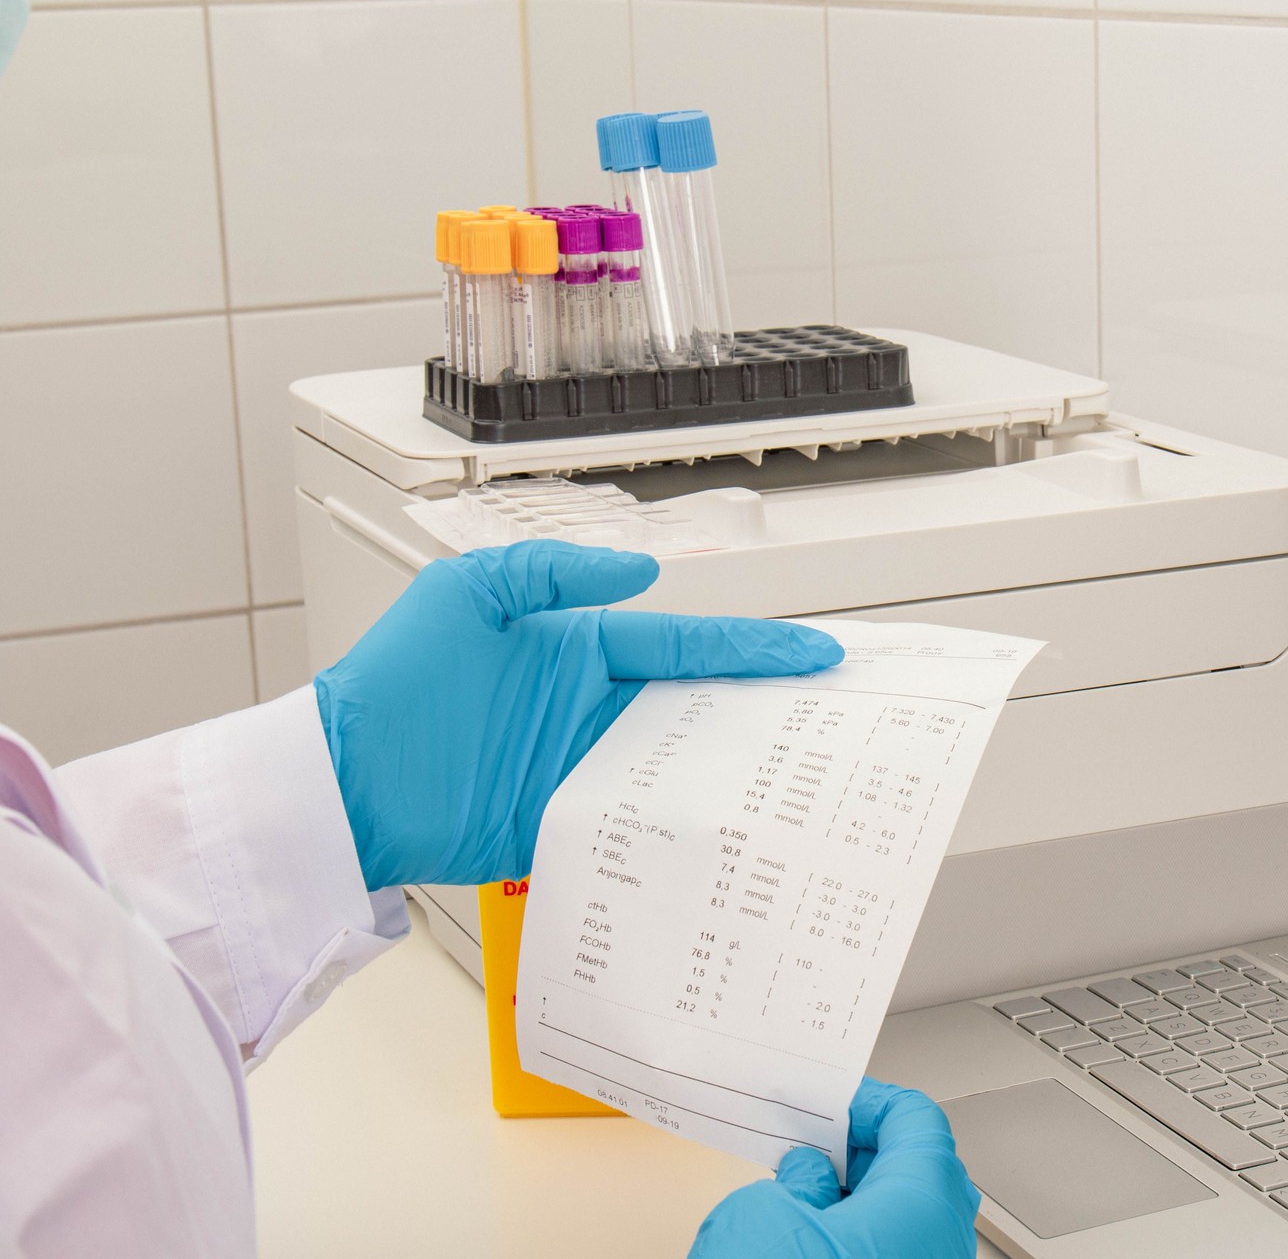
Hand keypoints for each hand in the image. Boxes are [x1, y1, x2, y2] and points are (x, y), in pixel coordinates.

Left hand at [313, 541, 842, 890]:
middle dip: (762, 708)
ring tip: (795, 779)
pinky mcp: (563, 824)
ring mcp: (581, 768)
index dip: (751, 649)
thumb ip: (553, 572)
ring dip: (730, 771)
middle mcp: (590, 708)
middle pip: (696, 705)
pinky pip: (634, 825)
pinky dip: (675, 828)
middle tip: (829, 716)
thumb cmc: (392, 680)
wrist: (341, 782)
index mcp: (580, 649)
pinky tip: (719, 832)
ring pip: (677, 767)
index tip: (811, 651)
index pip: (685, 644)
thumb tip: (639, 571)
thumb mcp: (468, 593)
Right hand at [689, 1078, 980, 1258]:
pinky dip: (859, 1240)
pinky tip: (810, 1242)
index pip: (917, 1119)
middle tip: (809, 1146)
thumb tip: (806, 1175)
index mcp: (924, 1200)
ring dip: (856, 1200)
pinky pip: (895, 1255)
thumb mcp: (767, 1215)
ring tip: (799, 1197)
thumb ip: (795, 1178)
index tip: (832, 1101)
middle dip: (859, 1153)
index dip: (869, 1102)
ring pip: (905, 1220)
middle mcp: (943, 1240)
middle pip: (916, 1170)